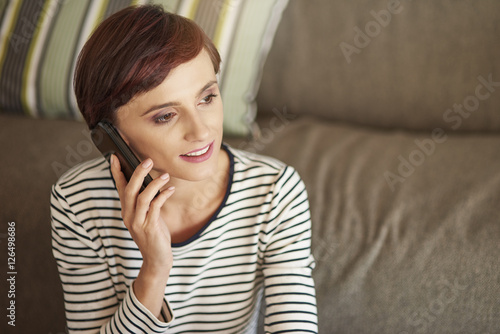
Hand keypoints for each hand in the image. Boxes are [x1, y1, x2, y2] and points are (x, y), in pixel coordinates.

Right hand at [109, 154, 174, 275]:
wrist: (156, 259)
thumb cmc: (154, 234)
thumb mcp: (147, 216)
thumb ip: (146, 202)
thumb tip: (151, 181)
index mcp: (126, 211)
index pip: (120, 188)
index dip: (117, 173)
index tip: (115, 157)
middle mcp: (129, 215)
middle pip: (130, 190)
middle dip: (138, 173)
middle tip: (147, 160)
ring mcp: (138, 222)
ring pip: (142, 198)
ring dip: (154, 184)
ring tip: (165, 175)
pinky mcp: (149, 227)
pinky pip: (155, 207)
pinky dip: (163, 196)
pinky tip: (170, 190)